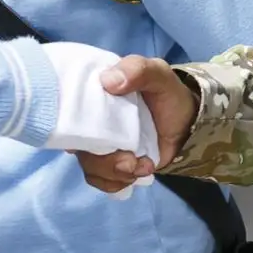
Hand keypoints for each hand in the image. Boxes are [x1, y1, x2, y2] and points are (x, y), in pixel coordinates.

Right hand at [77, 56, 195, 193]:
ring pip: (89, 165)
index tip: (94, 136)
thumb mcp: (158, 74)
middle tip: (131, 161)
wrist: (186, 125)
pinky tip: (139, 172)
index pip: (65, 107)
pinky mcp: (110, 163)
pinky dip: (117, 182)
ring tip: (142, 166)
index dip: (71, 123)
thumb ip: (138, 70)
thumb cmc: (167, 95)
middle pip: (77, 144)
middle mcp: (90, 119)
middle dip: (103, 159)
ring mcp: (100, 143)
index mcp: (93, 92)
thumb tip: (108, 81)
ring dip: (115, 173)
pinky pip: (99, 180)